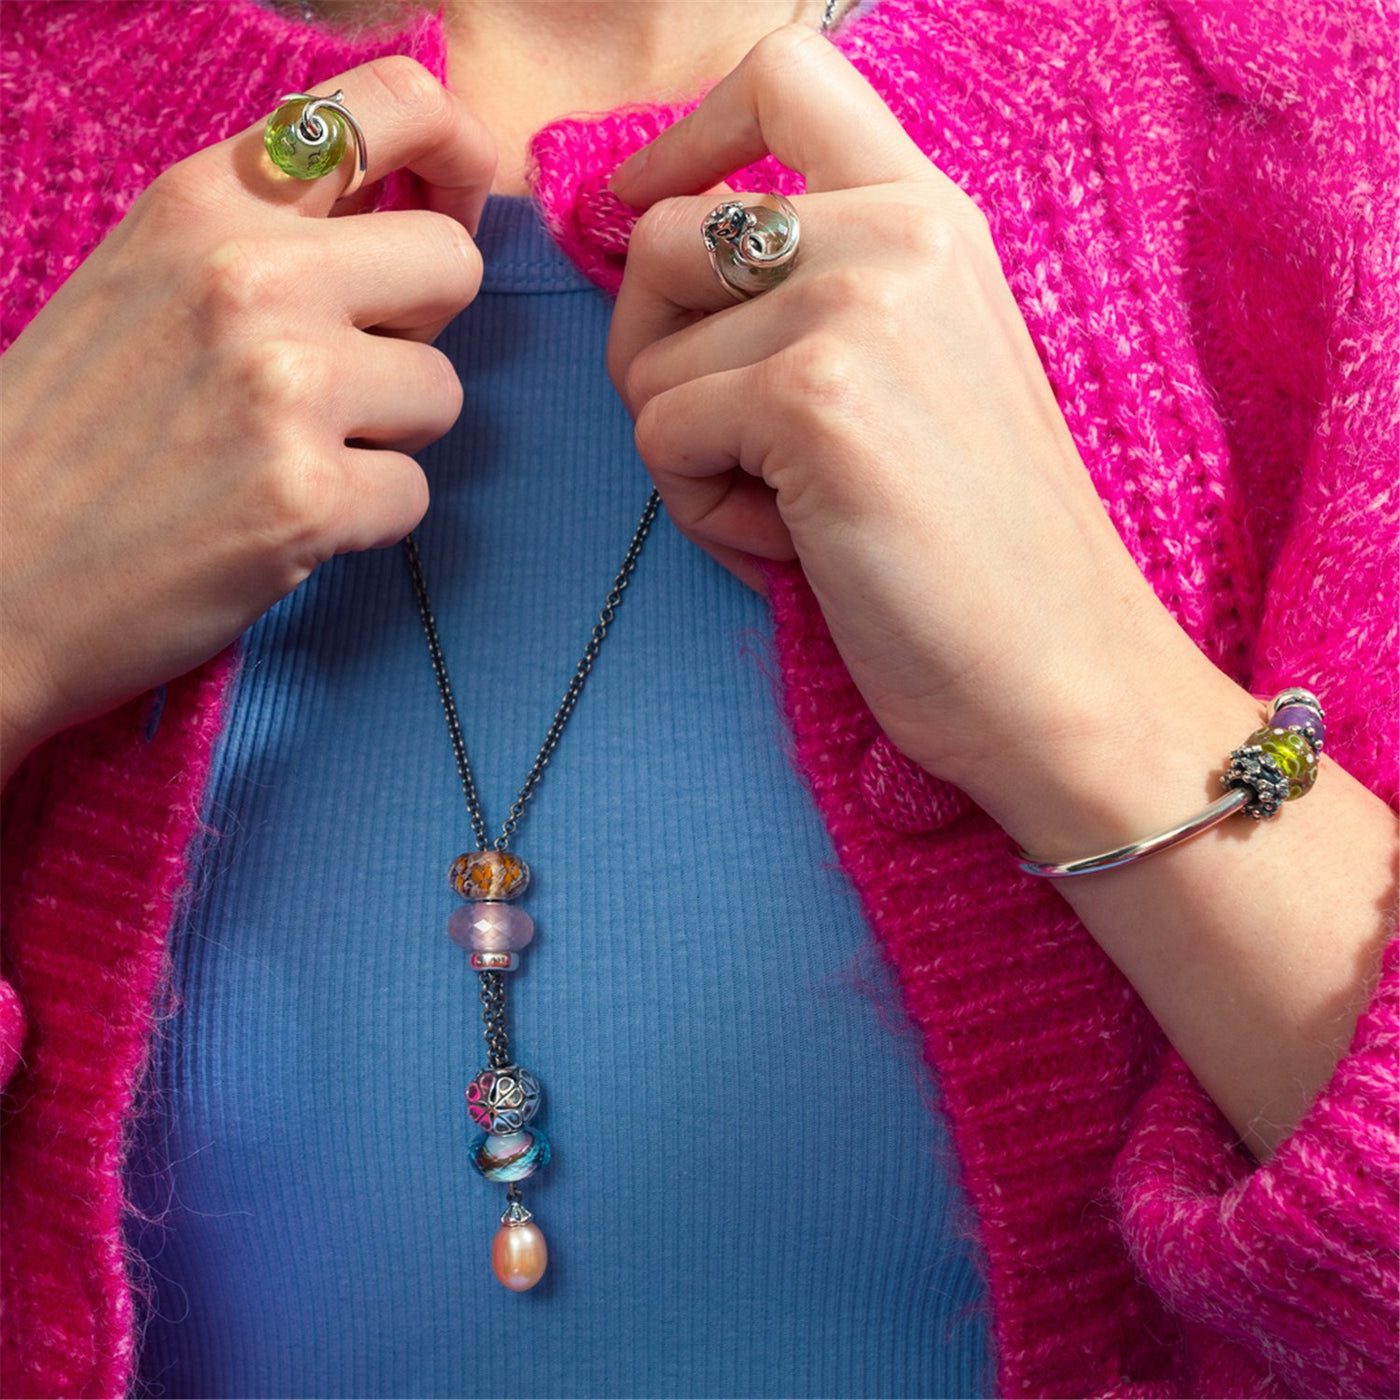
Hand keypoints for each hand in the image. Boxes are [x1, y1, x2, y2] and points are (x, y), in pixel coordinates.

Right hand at [0, 58, 494, 780]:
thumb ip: (275, 232)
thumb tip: (413, 212)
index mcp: (210, 201)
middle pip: (453, 264)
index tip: (451, 209)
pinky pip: (414, 494)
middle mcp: (251, 274)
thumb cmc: (77, 429)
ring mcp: (283, 386)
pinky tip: (290, 521)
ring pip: (444, 392)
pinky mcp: (307, 496)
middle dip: (424, 328)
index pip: (394, 103)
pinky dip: (368, 519)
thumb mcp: (153, 277)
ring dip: (389, 435)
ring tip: (294, 454)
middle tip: (351, 371)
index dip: (459, 154)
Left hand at [606, 26, 1233, 844]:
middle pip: (660, 235)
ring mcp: (858, 309)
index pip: (787, 71)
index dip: (686, 136)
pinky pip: (660, 436)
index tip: (646, 208)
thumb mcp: (919, 374)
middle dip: (650, 351)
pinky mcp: (815, 400)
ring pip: (648, 356)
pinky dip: (701, 512)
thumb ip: (818, 292)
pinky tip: (791, 549)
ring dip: (685, 453)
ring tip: (785, 512)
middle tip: (724, 446)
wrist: (1062, 672)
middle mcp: (898, 233)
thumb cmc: (976, 548)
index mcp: (930, 217)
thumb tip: (653, 256)